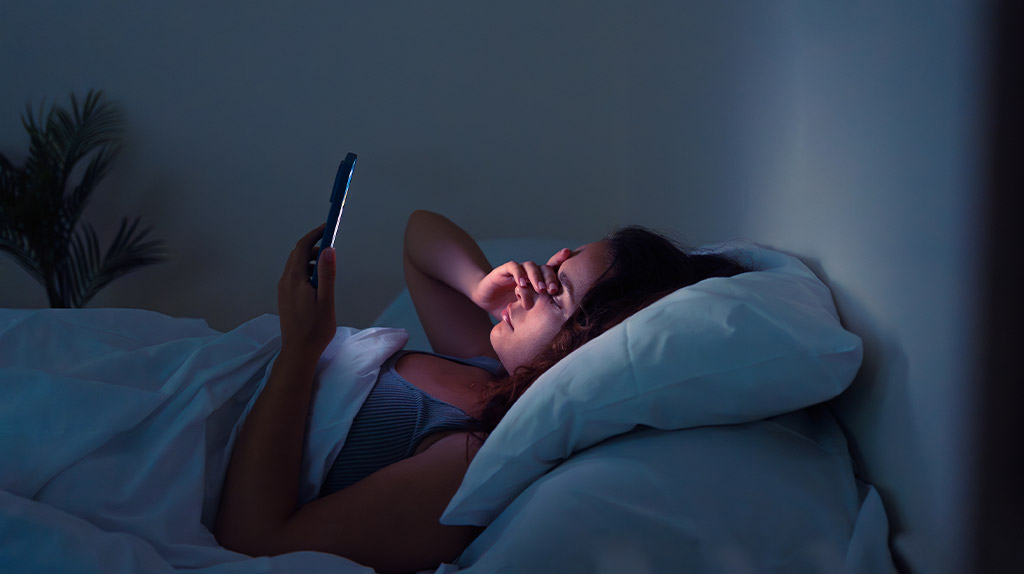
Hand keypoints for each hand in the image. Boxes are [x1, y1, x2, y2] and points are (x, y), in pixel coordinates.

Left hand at [277, 224, 336, 357]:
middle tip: (332, 247)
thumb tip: (329, 249)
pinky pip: (294, 275)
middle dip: (314, 245)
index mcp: (295, 279)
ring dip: (311, 259)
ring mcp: (283, 289)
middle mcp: (285, 281)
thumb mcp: (326, 301)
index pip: (303, 247)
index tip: (328, 228)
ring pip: (296, 265)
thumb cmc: (315, 329)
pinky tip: (318, 282)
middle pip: (298, 254)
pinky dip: (306, 270)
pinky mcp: (285, 297)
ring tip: (328, 268)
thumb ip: (327, 274)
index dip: (315, 234)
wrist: (298, 352)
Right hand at [470, 248, 571, 317]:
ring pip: (530, 266)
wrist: (485, 299)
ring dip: (536, 277)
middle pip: (544, 268)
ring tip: (539, 290)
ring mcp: (517, 271)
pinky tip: (522, 283)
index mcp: (537, 281)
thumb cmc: (508, 306)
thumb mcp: (527, 312)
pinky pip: (513, 267)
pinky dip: (519, 274)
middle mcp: (529, 273)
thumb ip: (539, 316)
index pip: (552, 268)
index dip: (560, 261)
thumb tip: (560, 331)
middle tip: (552, 291)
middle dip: (550, 278)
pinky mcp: (503, 271)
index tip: (570, 257)